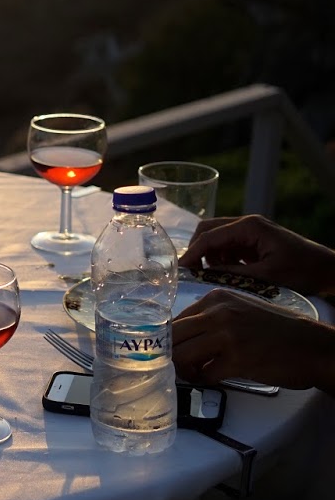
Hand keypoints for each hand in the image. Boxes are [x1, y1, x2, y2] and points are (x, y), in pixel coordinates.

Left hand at [172, 288, 334, 394]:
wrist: (314, 346)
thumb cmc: (278, 331)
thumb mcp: (241, 310)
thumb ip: (211, 317)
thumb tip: (180, 335)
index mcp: (216, 298)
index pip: (174, 319)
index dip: (170, 339)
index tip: (173, 350)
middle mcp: (218, 313)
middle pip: (172, 336)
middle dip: (169, 355)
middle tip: (179, 366)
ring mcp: (227, 336)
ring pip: (181, 355)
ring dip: (184, 370)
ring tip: (196, 373)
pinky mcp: (238, 360)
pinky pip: (204, 374)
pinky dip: (205, 380)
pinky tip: (215, 377)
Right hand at [178, 214, 334, 295]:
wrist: (328, 270)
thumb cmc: (303, 271)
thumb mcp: (265, 276)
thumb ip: (231, 273)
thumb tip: (202, 275)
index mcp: (249, 227)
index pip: (210, 236)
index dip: (192, 252)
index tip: (180, 269)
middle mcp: (247, 224)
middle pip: (209, 231)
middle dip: (197, 250)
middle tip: (191, 272)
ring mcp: (251, 231)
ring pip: (217, 238)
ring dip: (210, 255)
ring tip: (212, 275)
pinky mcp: (254, 240)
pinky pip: (228, 245)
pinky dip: (222, 258)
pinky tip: (228, 272)